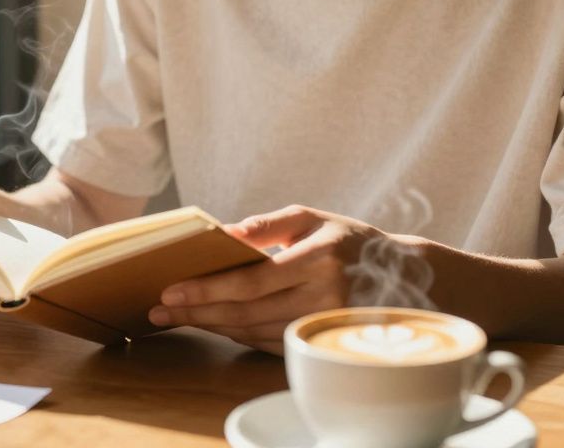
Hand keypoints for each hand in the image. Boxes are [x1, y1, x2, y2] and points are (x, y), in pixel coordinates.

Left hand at [147, 205, 390, 353]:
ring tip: (178, 317)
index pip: (252, 280)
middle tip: (161, 310)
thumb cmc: (346, 240)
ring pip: (255, 332)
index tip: (171, 291)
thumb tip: (223, 232)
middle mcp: (324, 296)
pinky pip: (270, 343)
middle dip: (198, 312)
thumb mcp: (311, 218)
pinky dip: (238, 335)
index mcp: (319, 258)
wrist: (402, 276)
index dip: (208, 290)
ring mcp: (324, 325)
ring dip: (212, 326)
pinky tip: (215, 325)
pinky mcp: (322, 342)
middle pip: (247, 312)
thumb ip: (267, 225)